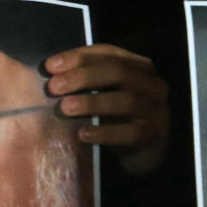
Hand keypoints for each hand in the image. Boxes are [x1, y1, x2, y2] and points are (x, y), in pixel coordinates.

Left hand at [44, 45, 169, 174]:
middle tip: (54, 87)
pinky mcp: (154, 135)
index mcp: (139, 66)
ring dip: (93, 102)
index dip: (79, 57)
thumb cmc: (118, 118)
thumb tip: (50, 73)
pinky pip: (130, 132)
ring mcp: (156, 110)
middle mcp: (152, 84)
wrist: (145, 152)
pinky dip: (105, 132)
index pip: (108, 53)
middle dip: (84, 76)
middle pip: (119, 72)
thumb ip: (87, 81)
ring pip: (126, 100)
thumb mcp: (105, 94)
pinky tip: (83, 134)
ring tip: (65, 108)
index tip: (50, 66)